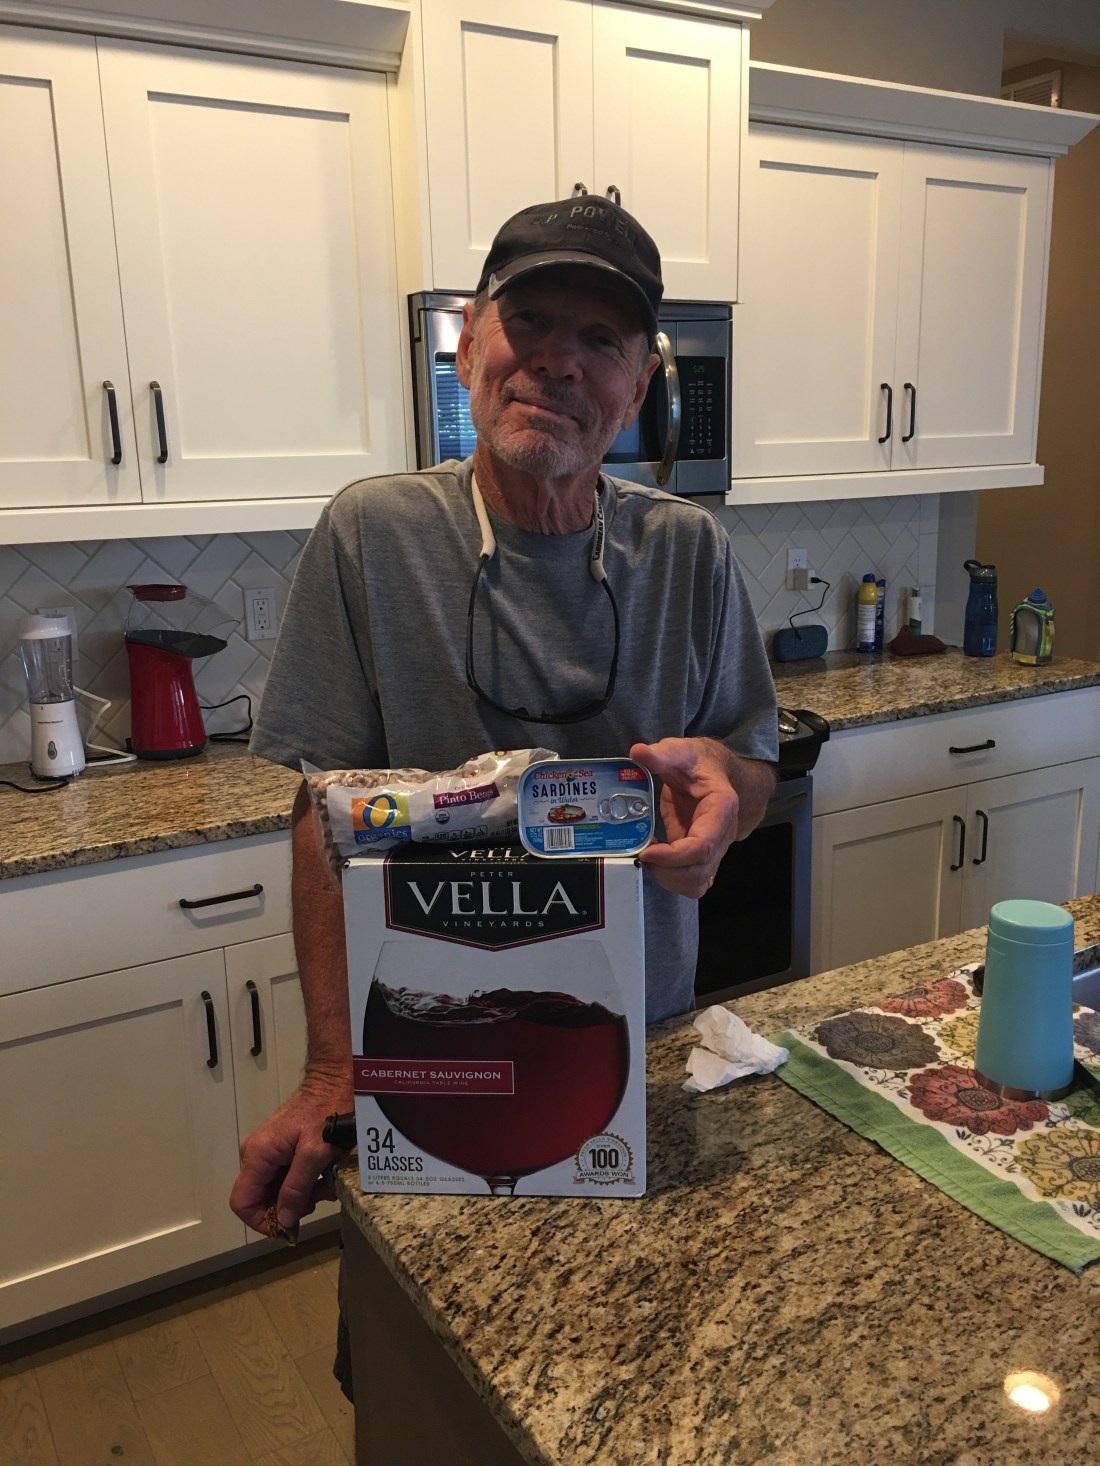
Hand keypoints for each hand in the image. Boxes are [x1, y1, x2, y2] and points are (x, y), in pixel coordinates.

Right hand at [229, 1068, 351, 1235]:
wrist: (335, 1080)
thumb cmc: (327, 1111)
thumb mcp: (315, 1153)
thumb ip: (296, 1188)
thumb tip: (283, 1221)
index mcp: (258, 1155)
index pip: (242, 1202)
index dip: (261, 1221)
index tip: (288, 1226)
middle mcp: (256, 1154)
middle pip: (259, 1198)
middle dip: (287, 1207)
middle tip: (315, 1200)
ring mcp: (269, 1151)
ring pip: (275, 1189)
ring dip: (300, 1195)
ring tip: (325, 1185)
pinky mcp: (282, 1149)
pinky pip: (286, 1176)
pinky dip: (304, 1182)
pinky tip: (324, 1175)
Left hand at [629, 738, 739, 897]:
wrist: (713, 770)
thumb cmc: (699, 762)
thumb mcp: (680, 751)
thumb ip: (661, 754)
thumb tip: (638, 752)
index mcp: (722, 809)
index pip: (702, 846)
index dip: (673, 856)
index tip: (647, 851)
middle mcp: (723, 834)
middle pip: (699, 871)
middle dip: (666, 870)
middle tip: (642, 852)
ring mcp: (714, 848)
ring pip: (697, 882)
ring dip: (668, 878)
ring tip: (648, 855)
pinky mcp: (701, 856)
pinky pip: (690, 880)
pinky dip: (670, 877)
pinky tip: (655, 857)